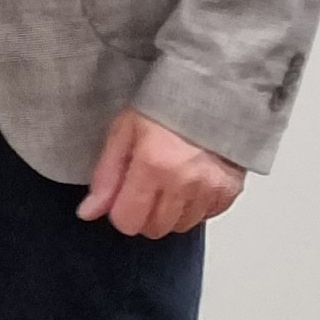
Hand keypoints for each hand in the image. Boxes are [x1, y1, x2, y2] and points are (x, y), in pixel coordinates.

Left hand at [77, 110, 244, 239]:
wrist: (210, 90)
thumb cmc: (164, 106)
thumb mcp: (123, 132)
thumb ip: (106, 177)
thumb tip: (89, 212)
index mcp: (153, 165)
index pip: (128, 221)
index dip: (120, 210)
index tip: (124, 193)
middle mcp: (184, 182)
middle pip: (154, 228)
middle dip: (144, 212)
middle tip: (147, 184)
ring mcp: (210, 188)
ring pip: (180, 226)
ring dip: (171, 211)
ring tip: (171, 179)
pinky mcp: (230, 190)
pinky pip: (205, 217)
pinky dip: (195, 206)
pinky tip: (191, 182)